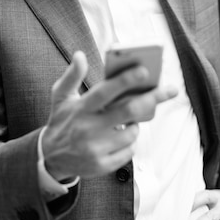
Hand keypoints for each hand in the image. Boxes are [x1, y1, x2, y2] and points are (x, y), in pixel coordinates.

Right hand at [41, 51, 176, 180]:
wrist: (50, 157)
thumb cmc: (61, 120)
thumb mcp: (60, 96)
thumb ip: (72, 75)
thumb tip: (80, 54)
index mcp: (81, 108)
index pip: (105, 92)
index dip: (125, 81)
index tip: (144, 71)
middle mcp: (88, 129)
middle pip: (128, 111)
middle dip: (152, 98)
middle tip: (169, 90)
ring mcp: (95, 149)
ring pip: (132, 132)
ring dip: (136, 123)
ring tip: (127, 120)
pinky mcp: (101, 165)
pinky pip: (128, 151)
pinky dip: (130, 142)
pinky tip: (121, 137)